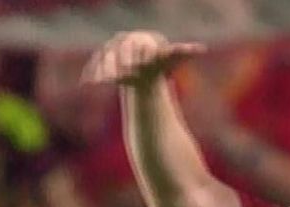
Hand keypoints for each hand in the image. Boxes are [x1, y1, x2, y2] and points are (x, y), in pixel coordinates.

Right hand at [81, 30, 205, 87]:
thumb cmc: (160, 59)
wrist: (143, 58)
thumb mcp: (171, 56)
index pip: (134, 46)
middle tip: (117, 78)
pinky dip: (91, 73)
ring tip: (101, 82)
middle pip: (116, 51)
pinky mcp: (101, 59)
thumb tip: (202, 48)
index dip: (134, 58)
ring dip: (102, 69)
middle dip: (117, 65)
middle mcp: (121, 42)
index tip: (136, 70)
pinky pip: (94, 64)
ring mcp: (110, 50)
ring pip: (103, 57)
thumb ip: (184, 51)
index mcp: (138, 40)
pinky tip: (86, 83)